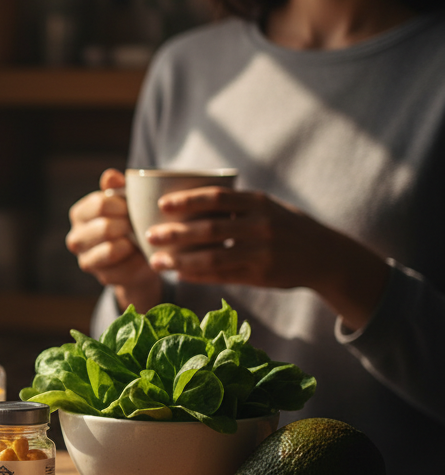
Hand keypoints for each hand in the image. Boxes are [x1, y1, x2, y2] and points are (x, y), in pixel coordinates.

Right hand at [66, 169, 161, 310]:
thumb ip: (117, 188)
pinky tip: (143, 255)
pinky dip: (137, 261)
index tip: (135, 208)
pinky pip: (123, 269)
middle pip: (104, 227)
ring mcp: (86, 260)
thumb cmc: (131, 222)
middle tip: (141, 225)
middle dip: (128, 226)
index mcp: (80, 214)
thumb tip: (109, 175)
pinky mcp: (102, 278)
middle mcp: (76, 238)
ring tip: (140, 239)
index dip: (123, 205)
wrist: (140, 257)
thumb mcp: (126, 202)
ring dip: (131, 244)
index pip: (99, 204)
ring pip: (110, 250)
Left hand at [145, 187, 388, 330]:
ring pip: (213, 257)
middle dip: (175, 233)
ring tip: (157, 262)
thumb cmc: (286, 226)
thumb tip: (187, 200)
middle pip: (209, 229)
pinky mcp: (261, 276)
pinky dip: (198, 275)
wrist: (325, 256)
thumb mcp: (267, 207)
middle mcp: (261, 226)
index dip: (188, 200)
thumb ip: (234, 205)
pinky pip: (223, 276)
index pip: (217, 198)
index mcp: (259, 203)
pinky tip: (179, 273)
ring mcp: (262, 253)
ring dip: (180, 260)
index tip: (162, 204)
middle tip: (148, 236)